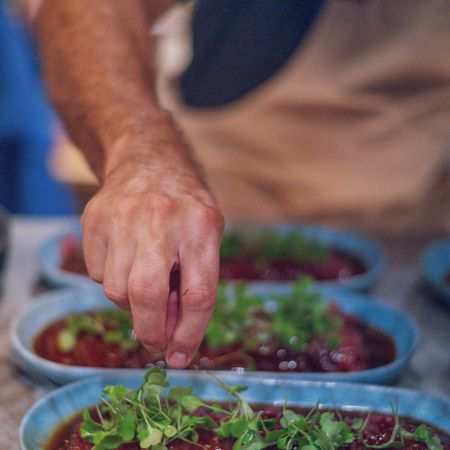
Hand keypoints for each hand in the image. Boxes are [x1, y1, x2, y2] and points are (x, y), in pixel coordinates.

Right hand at [80, 154, 223, 368]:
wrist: (148, 161)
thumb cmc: (185, 208)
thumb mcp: (206, 237)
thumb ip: (193, 282)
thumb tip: (172, 335)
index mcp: (202, 225)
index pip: (199, 293)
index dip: (190, 333)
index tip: (181, 356)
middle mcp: (162, 219)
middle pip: (147, 294)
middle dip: (150, 331)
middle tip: (155, 343)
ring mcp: (122, 217)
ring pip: (116, 289)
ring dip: (131, 301)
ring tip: (145, 279)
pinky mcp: (94, 219)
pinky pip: (96, 273)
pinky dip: (112, 278)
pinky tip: (126, 257)